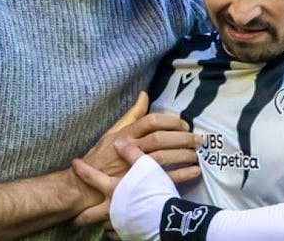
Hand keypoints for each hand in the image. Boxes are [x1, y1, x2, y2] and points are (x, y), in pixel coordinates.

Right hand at [72, 93, 201, 223]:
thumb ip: (132, 115)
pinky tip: (194, 171)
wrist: (85, 188)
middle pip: (160, 138)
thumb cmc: (100, 158)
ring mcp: (134, 167)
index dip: (171, 121)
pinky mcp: (139, 184)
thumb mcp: (112, 132)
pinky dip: (182, 174)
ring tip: (196, 154)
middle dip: (182, 137)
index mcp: (125, 134)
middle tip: (198, 139)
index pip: (151, 121)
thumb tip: (145, 95)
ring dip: (183, 155)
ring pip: (163, 157)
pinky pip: (163, 178)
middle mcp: (130, 148)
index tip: (184, 124)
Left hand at [74, 142, 178, 240]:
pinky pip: (115, 235)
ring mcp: (117, 224)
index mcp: (112, 189)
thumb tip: (119, 142)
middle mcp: (110, 208)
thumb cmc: (155, 190)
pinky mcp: (125, 235)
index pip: (90, 177)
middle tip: (74, 218)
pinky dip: (116, 231)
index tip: (74, 164)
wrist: (167, 218)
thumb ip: (131, 153)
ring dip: (102, 222)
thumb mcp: (146, 166)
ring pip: (103, 225)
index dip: (81, 169)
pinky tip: (119, 228)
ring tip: (103, 220)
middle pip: (88, 215)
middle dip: (80, 217)